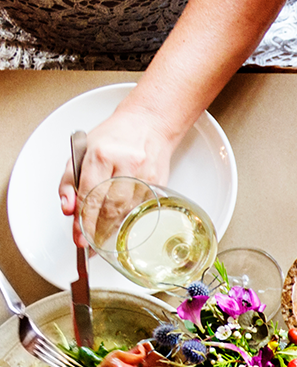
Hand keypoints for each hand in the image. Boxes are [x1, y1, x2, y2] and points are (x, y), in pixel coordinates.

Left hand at [59, 103, 179, 227]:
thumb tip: (67, 207)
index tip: (77, 233)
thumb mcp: (82, 151)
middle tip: (86, 241)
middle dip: (95, 228)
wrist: (149, 125)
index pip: (88, 194)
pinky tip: (118, 226)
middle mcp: (125, 164)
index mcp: (102, 154)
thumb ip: (69, 181)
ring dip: (111, 227)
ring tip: (100, 238)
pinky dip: (127, 220)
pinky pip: (139, 209)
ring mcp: (145, 175)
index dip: (81, 218)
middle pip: (108, 206)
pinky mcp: (159, 184)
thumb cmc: (115, 137)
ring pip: (125, 211)